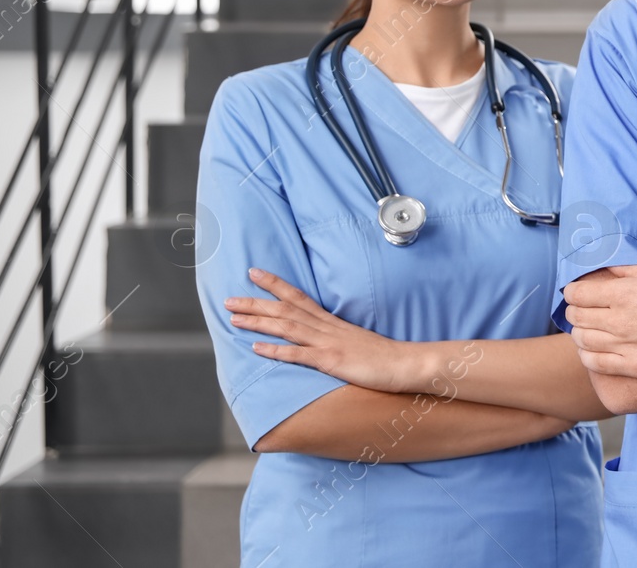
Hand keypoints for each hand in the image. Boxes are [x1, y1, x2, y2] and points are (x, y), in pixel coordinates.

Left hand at [227, 269, 420, 393]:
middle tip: (229, 298)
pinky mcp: (332, 361)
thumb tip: (319, 340)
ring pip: (288, 327)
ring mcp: (329, 343)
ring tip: (234, 318)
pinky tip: (257, 349)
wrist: (406, 363)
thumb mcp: (356, 342)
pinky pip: (300, 354)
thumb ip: (336, 339)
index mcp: (332, 323)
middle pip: (286, 310)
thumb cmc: (384, 357)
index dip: (275, 285)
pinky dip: (276, 350)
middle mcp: (327, 328)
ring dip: (259, 322)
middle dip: (256, 303)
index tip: (255, 273)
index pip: (299, 297)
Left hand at [563, 265, 636, 380]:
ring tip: (586, 330)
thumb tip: (605, 269)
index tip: (576, 294)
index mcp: (624, 293)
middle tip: (581, 311)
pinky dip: (587, 356)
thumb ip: (628, 271)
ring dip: (579, 334)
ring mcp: (626, 346)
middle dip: (574, 312)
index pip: (577, 294)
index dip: (572, 292)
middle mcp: (619, 320)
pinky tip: (592, 351)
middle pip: (577, 317)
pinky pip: (597, 364)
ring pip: (583, 341)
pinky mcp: (635, 367)